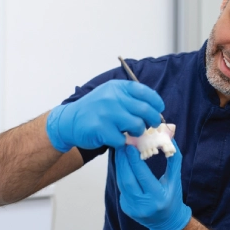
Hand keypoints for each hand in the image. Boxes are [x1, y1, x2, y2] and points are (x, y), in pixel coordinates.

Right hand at [46, 80, 163, 151]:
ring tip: (131, 132)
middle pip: (145, 110)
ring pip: (137, 125)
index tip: (159, 109)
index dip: (156, 102)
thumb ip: (130, 99)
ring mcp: (107, 113)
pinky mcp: (102, 129)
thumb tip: (155, 110)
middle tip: (152, 125)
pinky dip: (123, 142)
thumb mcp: (111, 95)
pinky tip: (116, 138)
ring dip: (138, 132)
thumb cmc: (95, 109)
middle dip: (153, 120)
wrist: (70, 121)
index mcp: (117, 87)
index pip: (145, 92)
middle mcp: (113, 98)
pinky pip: (123, 140)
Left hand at [115, 140, 191, 229]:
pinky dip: (122, 175)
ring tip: (120, 153)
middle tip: (121, 146)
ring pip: (122, 183)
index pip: (142, 176)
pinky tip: (122, 165)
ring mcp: (133, 208)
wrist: (167, 221)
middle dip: (123, 161)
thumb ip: (174, 160)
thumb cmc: (173, 197)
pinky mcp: (126, 208)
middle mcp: (144, 205)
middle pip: (128, 180)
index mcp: (158, 197)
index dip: (134, 160)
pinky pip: (122, 189)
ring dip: (120, 167)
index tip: (130, 146)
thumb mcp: (176, 179)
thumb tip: (169, 139)